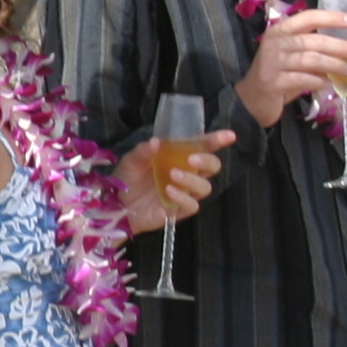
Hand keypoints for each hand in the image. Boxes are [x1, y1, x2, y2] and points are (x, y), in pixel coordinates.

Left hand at [114, 129, 234, 233]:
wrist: (117, 204)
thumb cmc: (128, 178)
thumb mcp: (132, 159)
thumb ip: (144, 150)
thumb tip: (156, 142)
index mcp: (179, 157)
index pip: (203, 147)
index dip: (217, 140)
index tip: (229, 135)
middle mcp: (187, 174)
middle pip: (213, 166)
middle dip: (207, 160)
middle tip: (191, 158)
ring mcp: (185, 193)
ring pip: (205, 187)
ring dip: (192, 179)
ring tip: (173, 175)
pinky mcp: (179, 210)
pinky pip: (192, 205)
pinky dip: (183, 197)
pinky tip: (169, 191)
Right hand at [236, 9, 346, 129]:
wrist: (251, 99)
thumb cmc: (276, 74)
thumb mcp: (291, 56)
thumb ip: (311, 49)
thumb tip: (346, 48)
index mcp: (279, 31)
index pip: (308, 18)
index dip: (331, 18)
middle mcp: (274, 43)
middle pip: (314, 40)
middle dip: (341, 46)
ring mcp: (272, 62)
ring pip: (311, 59)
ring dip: (335, 65)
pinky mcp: (273, 82)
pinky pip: (304, 79)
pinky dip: (321, 82)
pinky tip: (331, 84)